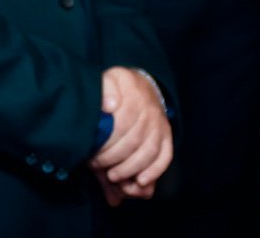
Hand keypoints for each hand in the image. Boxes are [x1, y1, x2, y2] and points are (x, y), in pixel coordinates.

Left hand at [90, 67, 172, 202]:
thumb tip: (109, 105)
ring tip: (112, 176)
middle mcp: (150, 111)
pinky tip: (140, 181)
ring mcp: (160, 125)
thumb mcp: (109, 79)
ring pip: (148, 152)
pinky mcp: (167, 136)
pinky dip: (154, 171)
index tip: (92, 154)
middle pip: (133, 142)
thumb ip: (106, 88)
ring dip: (130, 169)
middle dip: (112, 159)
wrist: (143, 86)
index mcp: (134, 95)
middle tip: (96, 166)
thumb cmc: (119, 87)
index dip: (106, 143)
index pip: (120, 125)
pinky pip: (165, 156)